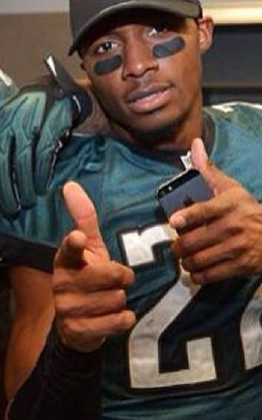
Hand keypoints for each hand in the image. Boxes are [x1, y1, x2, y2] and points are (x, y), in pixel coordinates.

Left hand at [0, 60, 90, 214]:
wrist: (57, 91)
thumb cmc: (26, 109)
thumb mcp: (0, 117)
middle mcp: (12, 120)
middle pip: (4, 158)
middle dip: (6, 186)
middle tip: (10, 207)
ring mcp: (33, 122)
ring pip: (24, 158)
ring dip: (25, 183)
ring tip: (27, 201)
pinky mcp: (53, 125)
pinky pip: (45, 153)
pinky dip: (42, 172)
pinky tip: (42, 185)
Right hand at [53, 181, 134, 351]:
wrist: (76, 323)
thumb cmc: (86, 276)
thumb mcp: (89, 248)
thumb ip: (83, 218)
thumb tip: (70, 184)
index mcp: (64, 259)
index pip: (69, 249)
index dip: (75, 244)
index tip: (78, 238)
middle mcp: (61, 282)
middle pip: (111, 276)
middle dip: (122, 278)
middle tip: (115, 281)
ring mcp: (67, 308)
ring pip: (117, 299)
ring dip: (120, 300)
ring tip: (107, 300)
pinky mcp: (77, 331)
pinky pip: (117, 320)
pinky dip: (122, 319)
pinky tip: (112, 317)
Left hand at [170, 138, 261, 283]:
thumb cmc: (246, 208)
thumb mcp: (230, 187)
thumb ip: (207, 170)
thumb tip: (194, 144)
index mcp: (228, 205)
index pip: (204, 210)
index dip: (187, 217)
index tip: (174, 221)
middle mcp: (232, 227)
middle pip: (194, 240)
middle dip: (178, 247)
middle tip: (175, 247)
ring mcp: (237, 248)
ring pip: (199, 260)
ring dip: (186, 262)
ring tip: (184, 258)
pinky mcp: (241, 266)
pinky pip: (211, 275)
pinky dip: (198, 275)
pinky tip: (196, 270)